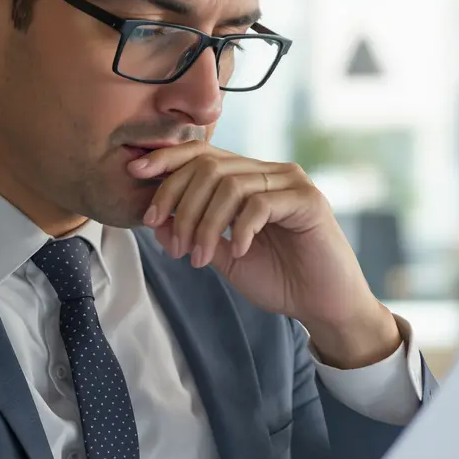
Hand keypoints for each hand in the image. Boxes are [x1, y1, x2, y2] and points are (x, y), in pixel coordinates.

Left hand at [129, 143, 400, 368]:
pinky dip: (239, 230)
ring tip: (200, 258)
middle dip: (180, 204)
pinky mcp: (307, 201)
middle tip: (174, 244)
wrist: (322, 305)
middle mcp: (268, 172)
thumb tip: (157, 219)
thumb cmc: (278, 278)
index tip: (135, 174)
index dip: (166, 159)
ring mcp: (290, 183)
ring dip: (205, 225)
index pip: (201, 154)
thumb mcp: (223, 256)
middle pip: (208, 166)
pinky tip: (238, 252)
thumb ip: (193, 234)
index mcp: (247, 178)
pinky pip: (259, 204)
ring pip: (229, 185)